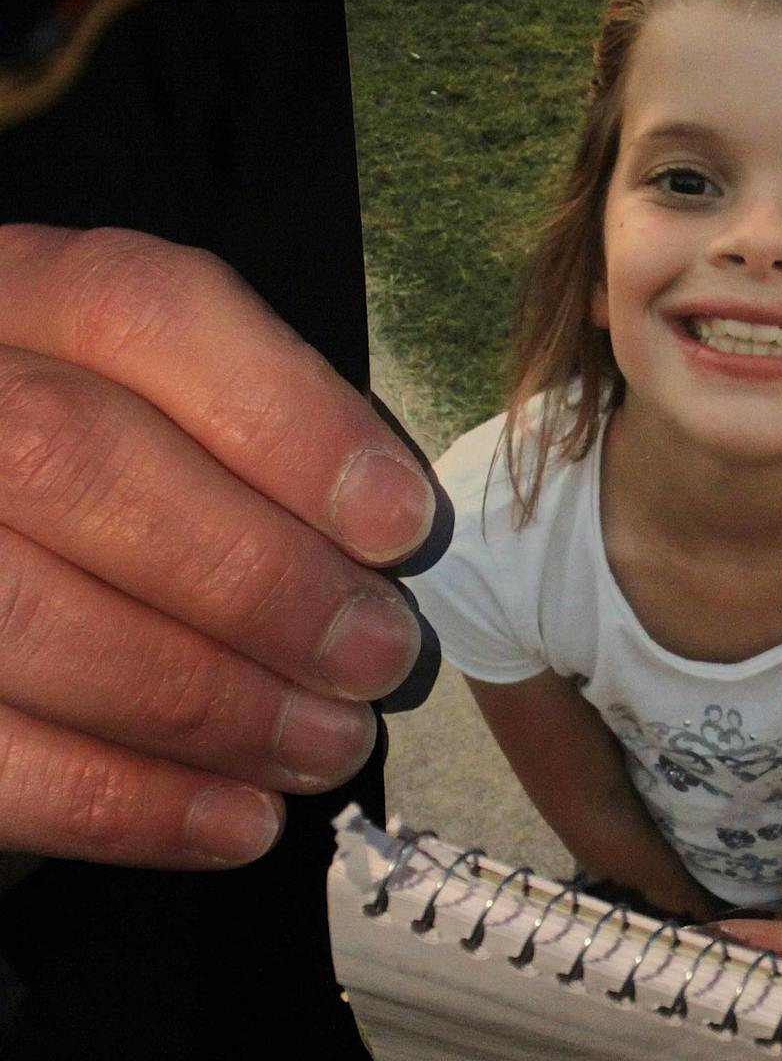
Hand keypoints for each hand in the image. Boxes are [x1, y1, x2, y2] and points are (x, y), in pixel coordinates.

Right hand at [0, 226, 430, 868]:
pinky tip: (241, 824)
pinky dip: (129, 804)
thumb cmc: (127, 502)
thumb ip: (258, 446)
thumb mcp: (181, 423)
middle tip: (381, 659)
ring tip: (330, 747)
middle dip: (256, 576)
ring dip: (210, 704)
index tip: (402, 524)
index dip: (288, 417)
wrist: (0, 589)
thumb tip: (389, 536)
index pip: (142, 308)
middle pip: (72, 456)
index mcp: (16, 296)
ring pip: (23, 613)